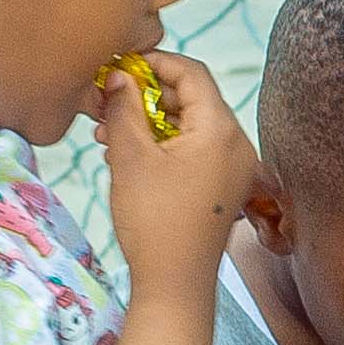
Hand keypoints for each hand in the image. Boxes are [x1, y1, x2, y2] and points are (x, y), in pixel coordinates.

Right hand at [93, 51, 250, 289]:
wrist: (176, 282)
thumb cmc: (153, 219)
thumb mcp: (130, 155)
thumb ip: (123, 107)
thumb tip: (117, 76)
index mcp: (222, 131)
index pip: (192, 73)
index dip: (154, 63)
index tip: (118, 67)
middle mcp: (238, 145)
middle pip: (193, 98)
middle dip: (147, 95)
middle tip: (106, 103)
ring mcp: (235, 168)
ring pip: (190, 125)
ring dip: (150, 122)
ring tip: (108, 134)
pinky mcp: (224, 186)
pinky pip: (195, 150)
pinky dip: (163, 144)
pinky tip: (128, 154)